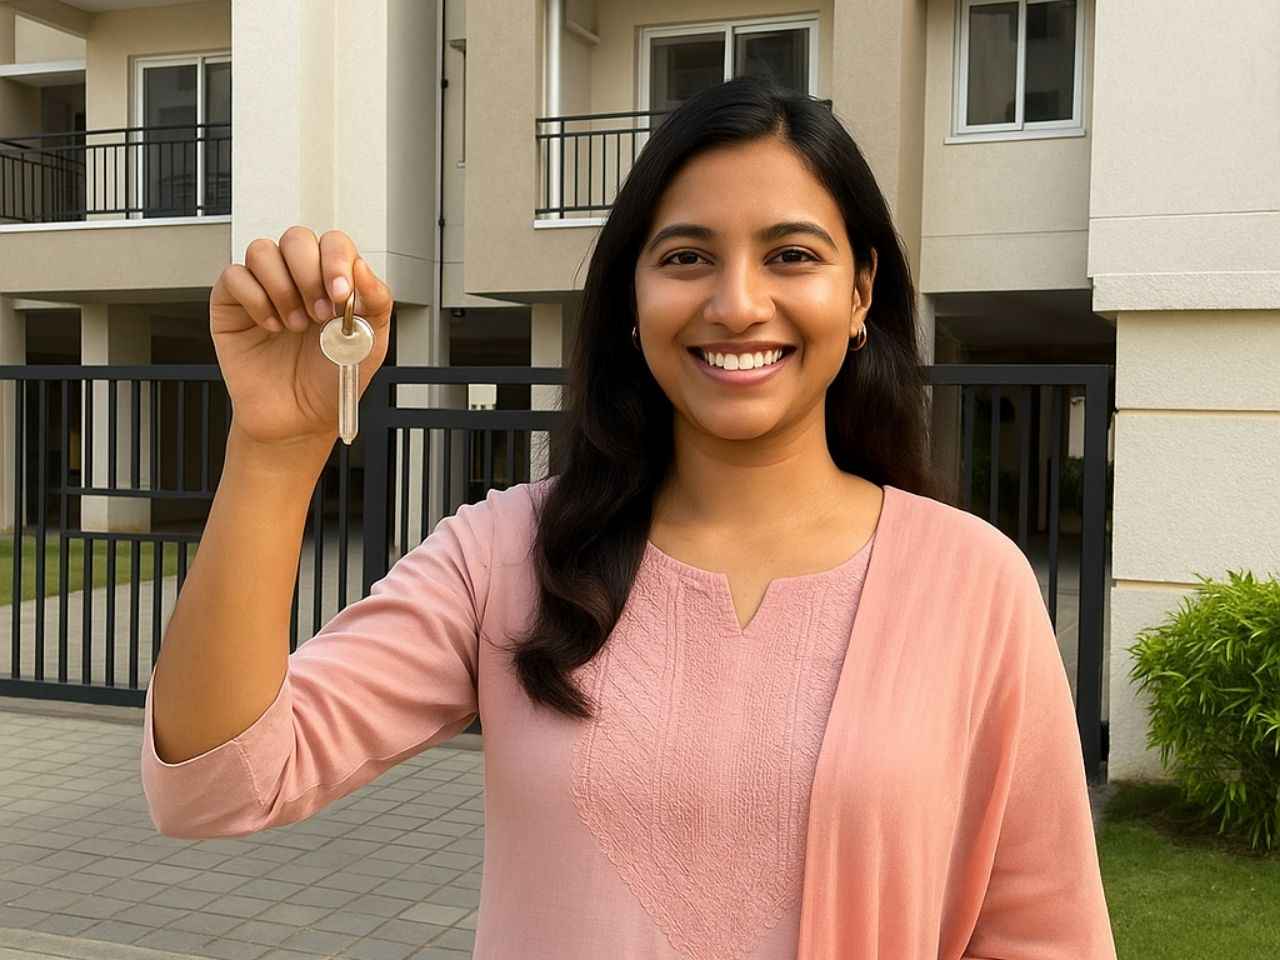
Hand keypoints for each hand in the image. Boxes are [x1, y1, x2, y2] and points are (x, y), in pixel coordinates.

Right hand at [209, 226, 393, 449]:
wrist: (298, 419)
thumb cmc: (330, 380)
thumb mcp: (370, 344)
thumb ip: (376, 302)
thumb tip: (363, 267)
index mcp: (331, 281)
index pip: (333, 243)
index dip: (336, 261)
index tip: (340, 295)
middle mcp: (297, 278)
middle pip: (296, 239)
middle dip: (310, 274)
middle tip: (319, 315)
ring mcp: (263, 287)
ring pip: (262, 250)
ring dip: (282, 287)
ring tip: (295, 325)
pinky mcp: (231, 303)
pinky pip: (234, 275)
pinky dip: (255, 300)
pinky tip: (270, 327)